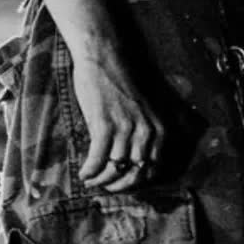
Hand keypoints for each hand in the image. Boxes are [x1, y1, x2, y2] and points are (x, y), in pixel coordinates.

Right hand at [69, 45, 164, 193]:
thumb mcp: (144, 109)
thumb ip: (143, 132)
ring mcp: (126, 129)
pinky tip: (83, 173)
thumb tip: (132, 160)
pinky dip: (90, 170)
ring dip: (101, 180)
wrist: (105, 56)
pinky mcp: (104, 125)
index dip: (137, 182)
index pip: (153, 169)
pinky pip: (97, 159)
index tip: (123, 184)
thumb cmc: (122, 80)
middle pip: (135, 173)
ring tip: (92, 181)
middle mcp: (146, 131)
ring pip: (115, 169)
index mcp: (159, 128)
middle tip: (106, 187)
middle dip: (119, 185)